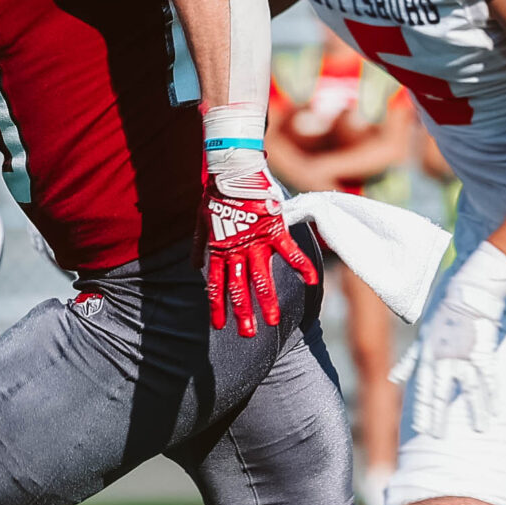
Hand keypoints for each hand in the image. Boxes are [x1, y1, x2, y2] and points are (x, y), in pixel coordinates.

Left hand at [203, 163, 318, 337]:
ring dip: (268, 302)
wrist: (232, 169)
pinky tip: (311, 282)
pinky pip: (290, 252)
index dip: (218, 307)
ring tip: (273, 322)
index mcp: (219, 250)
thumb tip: (194, 265)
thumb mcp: (201, 222)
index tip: (219, 326)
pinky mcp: (274, 229)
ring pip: (262, 279)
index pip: (216, 285)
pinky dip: (301, 266)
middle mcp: (237, 251)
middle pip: (239, 288)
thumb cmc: (215, 193)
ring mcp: (256, 242)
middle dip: (243, 314)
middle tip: (247, 335)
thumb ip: (200, 245)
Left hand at [409, 241, 505, 436]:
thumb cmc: (443, 316)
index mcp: (428, 357)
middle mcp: (444, 359)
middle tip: (438, 438)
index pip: (423, 390)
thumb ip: (409, 363)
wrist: (468, 294)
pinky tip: (496, 410)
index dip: (422, 410)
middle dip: (439, 417)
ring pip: (469, 389)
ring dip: (476, 411)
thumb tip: (393, 381)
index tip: (420, 430)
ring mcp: (464, 356)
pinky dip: (493, 394)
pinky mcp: (483, 351)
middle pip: (441, 394)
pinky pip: (489, 378)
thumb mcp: (421, 339)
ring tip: (481, 429)